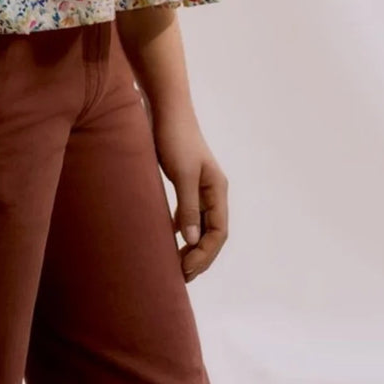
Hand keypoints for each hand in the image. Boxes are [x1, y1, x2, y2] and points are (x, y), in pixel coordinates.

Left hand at [150, 106, 228, 282]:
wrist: (165, 108)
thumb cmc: (174, 138)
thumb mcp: (181, 174)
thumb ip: (187, 207)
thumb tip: (191, 241)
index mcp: (218, 190)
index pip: (218, 233)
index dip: (204, 254)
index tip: (185, 269)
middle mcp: (213, 190)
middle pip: (212, 232)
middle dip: (200, 255)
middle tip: (181, 275)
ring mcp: (199, 186)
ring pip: (200, 224)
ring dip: (191, 245)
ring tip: (177, 264)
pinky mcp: (184, 180)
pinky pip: (188, 213)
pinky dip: (181, 228)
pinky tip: (170, 238)